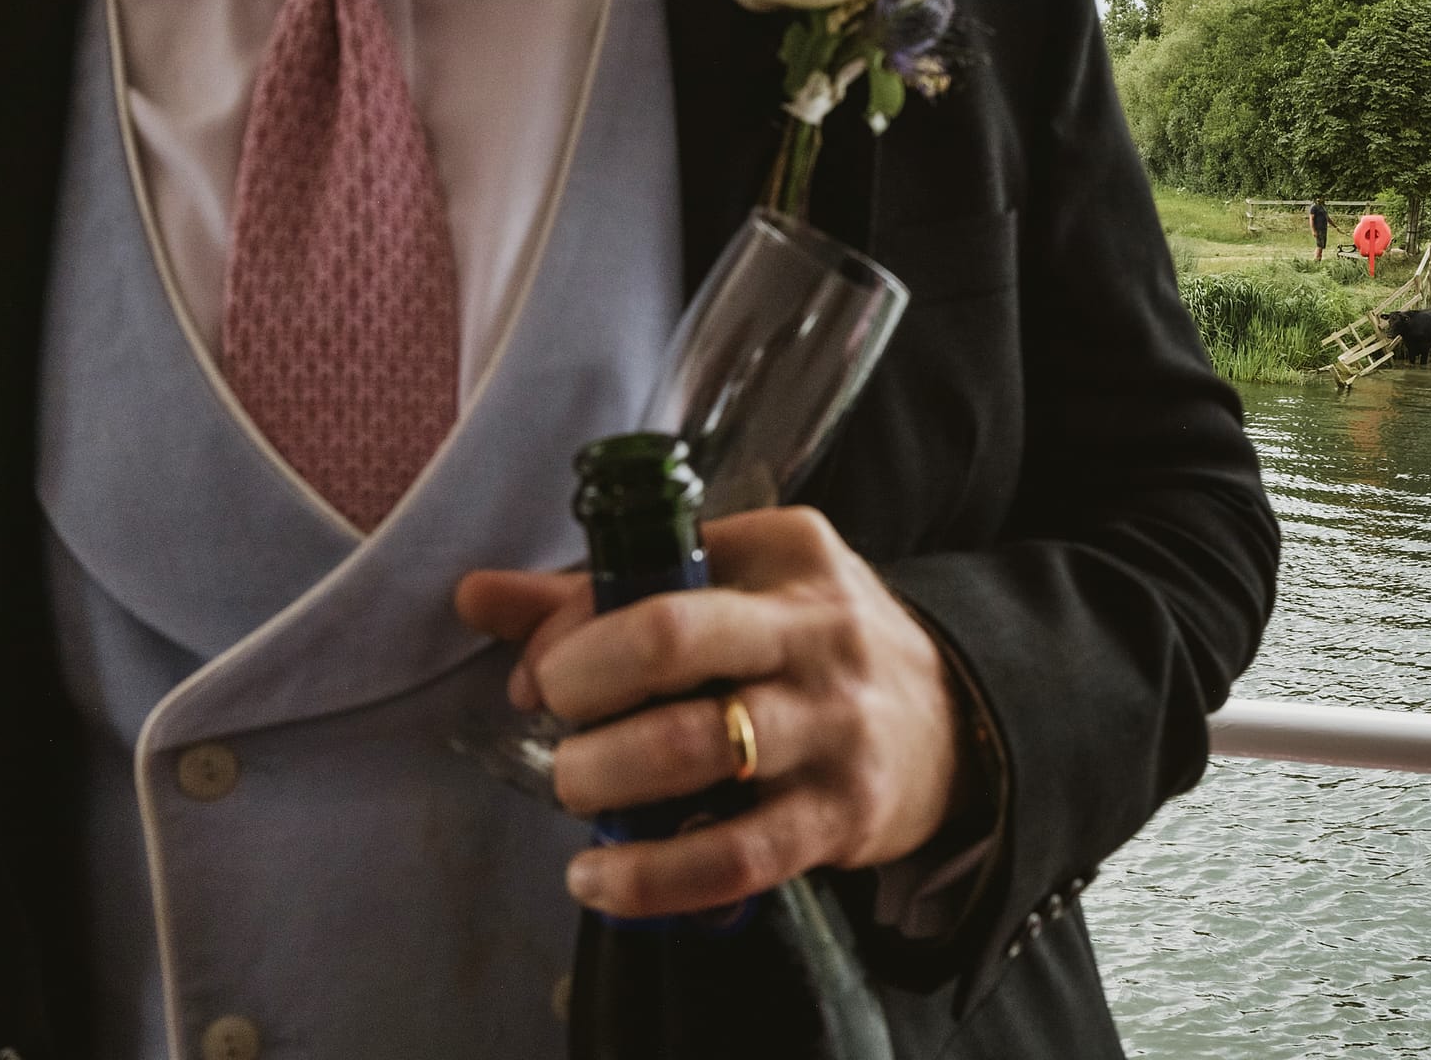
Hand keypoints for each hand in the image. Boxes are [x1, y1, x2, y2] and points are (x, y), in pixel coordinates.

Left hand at [455, 507, 968, 918]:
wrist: (954, 721)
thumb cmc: (814, 645)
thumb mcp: (739, 585)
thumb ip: (605, 591)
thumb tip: (476, 596)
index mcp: (785, 553)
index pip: (654, 573)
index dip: (570, 629)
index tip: (538, 674)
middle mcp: (815, 630)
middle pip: (672, 641)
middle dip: (581, 687)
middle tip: (560, 724)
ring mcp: (832, 726)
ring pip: (694, 750)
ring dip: (602, 778)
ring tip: (576, 792)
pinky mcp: (839, 816)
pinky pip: (732, 855)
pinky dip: (650, 876)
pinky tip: (599, 878)